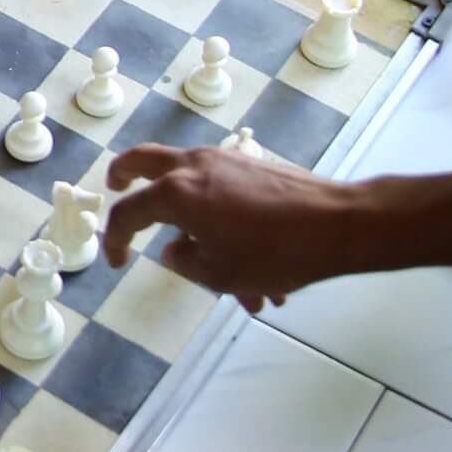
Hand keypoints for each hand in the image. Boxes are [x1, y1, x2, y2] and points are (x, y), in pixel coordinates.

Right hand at [104, 145, 361, 312]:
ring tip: (241, 290)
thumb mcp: (218, 273)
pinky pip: (226, 196)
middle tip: (116, 185)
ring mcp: (225, 160)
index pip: (129, 210)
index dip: (116, 238)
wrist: (335, 224)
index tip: (118, 261)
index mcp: (177, 191)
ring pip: (195, 188)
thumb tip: (175, 248)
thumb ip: (184, 261)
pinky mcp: (252, 167)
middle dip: (125, 174)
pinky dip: (230, 228)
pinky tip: (262, 276)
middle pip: (144, 160)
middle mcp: (195, 165)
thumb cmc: (272, 252)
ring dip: (201, 229)